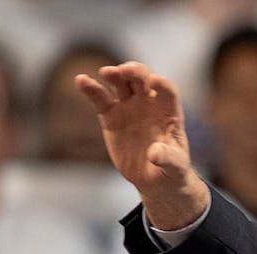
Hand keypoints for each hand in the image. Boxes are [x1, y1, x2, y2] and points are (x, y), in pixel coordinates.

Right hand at [74, 61, 209, 229]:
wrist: (153, 179)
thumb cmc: (171, 170)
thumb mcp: (175, 167)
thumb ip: (169, 158)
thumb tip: (155, 154)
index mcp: (169, 112)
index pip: (168, 91)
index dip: (162, 85)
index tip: (155, 82)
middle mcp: (149, 103)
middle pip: (142, 79)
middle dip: (134, 72)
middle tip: (125, 71)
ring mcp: (129, 107)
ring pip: (120, 82)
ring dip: (114, 74)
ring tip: (106, 73)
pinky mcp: (110, 115)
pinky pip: (99, 98)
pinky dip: (90, 88)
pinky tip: (81, 80)